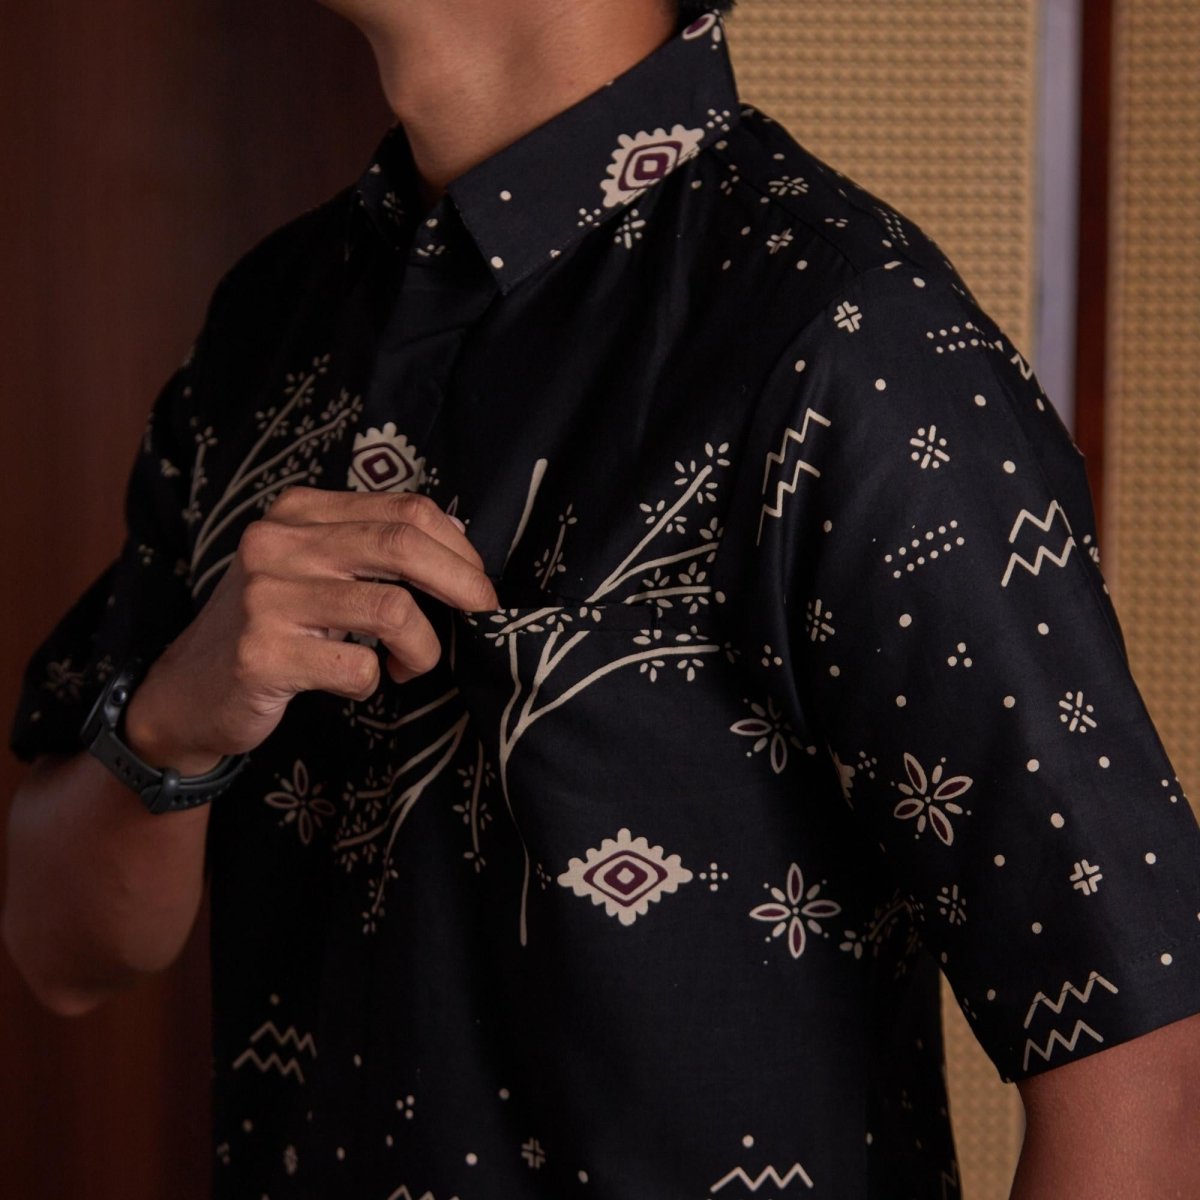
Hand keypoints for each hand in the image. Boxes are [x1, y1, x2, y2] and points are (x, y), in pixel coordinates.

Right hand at [124, 487, 496, 773]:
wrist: (188, 692)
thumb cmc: (272, 628)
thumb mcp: (314, 570)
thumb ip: (371, 549)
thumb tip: (461, 547)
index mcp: (298, 512)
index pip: (405, 510)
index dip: (459, 548)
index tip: (479, 583)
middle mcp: (277, 543)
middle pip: (402, 545)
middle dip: (463, 583)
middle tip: (483, 615)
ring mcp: (265, 598)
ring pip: (392, 610)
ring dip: (423, 648)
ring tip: (410, 664)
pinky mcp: (262, 654)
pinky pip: (358, 667)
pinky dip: (374, 682)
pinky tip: (358, 683)